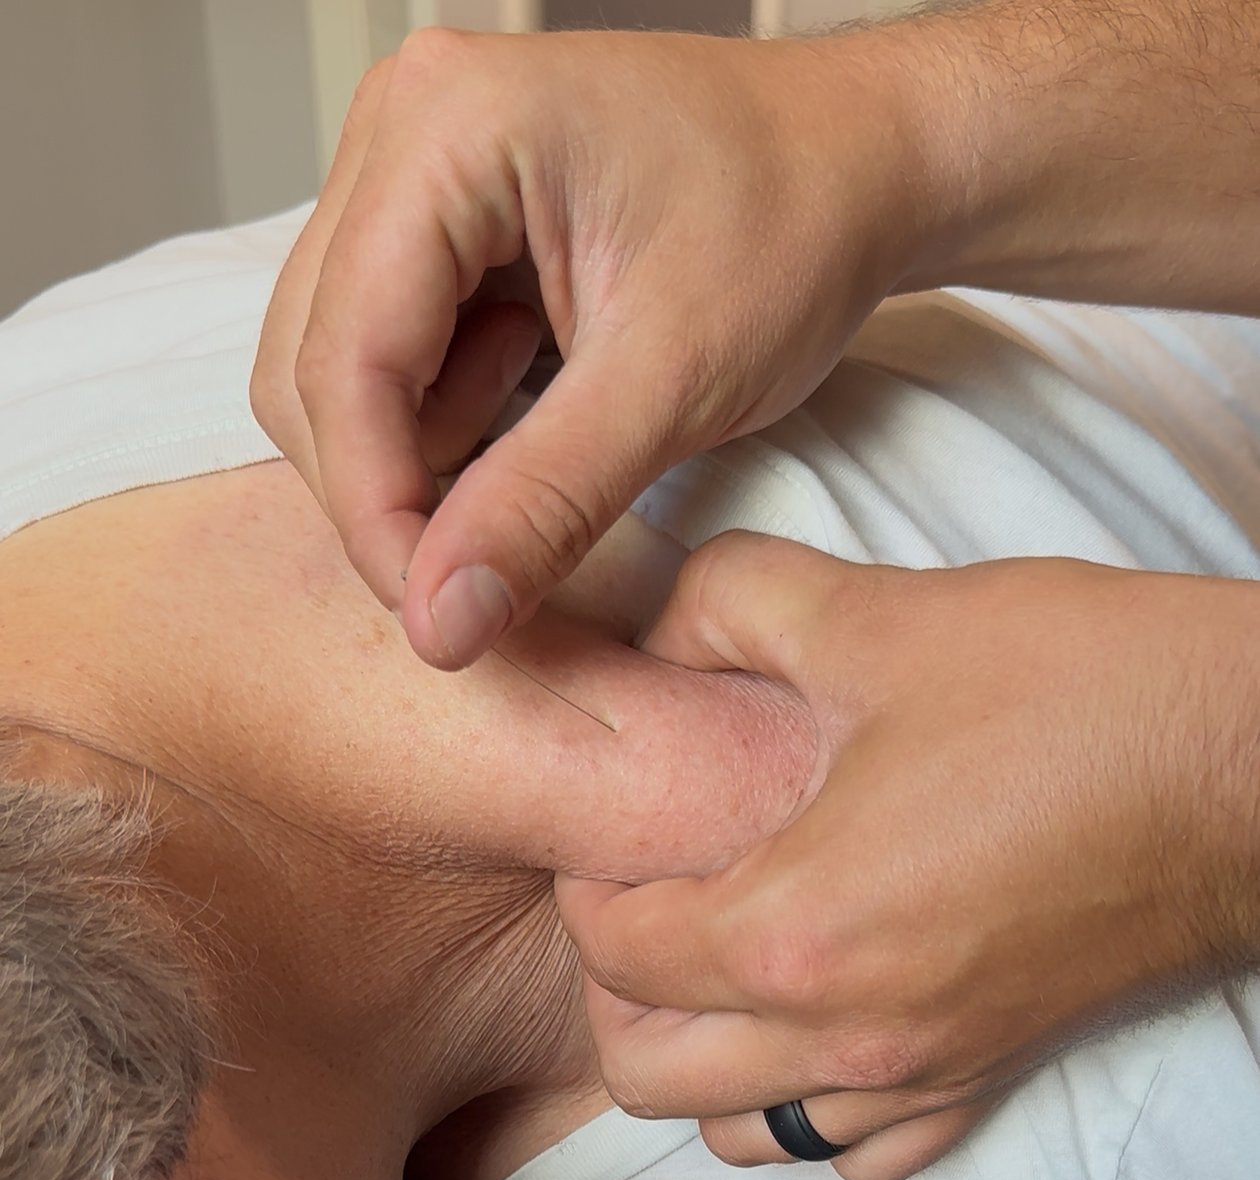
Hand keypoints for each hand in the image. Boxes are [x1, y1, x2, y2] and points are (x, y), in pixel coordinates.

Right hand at [250, 29, 937, 666]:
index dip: (375, 509)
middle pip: (314, 367)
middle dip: (391, 490)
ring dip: (423, 454)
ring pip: (341, 370)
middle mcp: (401, 125)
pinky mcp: (437, 214)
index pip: (342, 358)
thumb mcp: (674, 382)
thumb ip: (544, 504)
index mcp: (446, 127)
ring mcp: (409, 166)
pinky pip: (391, 354)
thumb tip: (441, 620)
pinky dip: (449, 420)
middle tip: (488, 568)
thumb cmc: (796, 225)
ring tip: (553, 430)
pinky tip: (535, 405)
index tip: (436, 618)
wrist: (865, 165)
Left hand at [556, 536, 1259, 1179]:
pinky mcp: (984, 1080)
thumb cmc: (1083, 694)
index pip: (613, 955)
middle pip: (648, 1074)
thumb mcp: (884, 618)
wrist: (1247, 766)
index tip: (614, 838)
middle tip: (648, 906)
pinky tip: (824, 1026)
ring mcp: (918, 1074)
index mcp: (796, 930)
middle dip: (617, 994)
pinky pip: (858, 1155)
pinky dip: (813, 1110)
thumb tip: (655, 616)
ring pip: (742, 1136)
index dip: (588, 888)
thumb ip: (734, 606)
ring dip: (703, 1064)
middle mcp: (844, 1035)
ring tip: (722, 971)